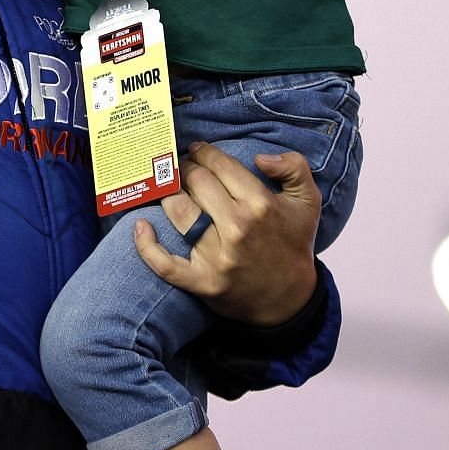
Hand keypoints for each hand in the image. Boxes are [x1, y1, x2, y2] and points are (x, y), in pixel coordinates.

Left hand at [135, 144, 320, 325]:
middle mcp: (236, 228)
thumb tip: (260, 157)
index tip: (197, 151)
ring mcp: (217, 256)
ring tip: (168, 186)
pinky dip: (147, 245)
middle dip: (185, 168)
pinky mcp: (202, 282)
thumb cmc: (293, 244)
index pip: (220, 165)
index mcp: (260, 204)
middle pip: (195, 182)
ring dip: (168, 193)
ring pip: (178, 211)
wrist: (290, 298)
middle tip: (183, 167)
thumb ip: (294, 167)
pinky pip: (165, 263)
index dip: (204, 153)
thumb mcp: (308, 201)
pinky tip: (140, 226)